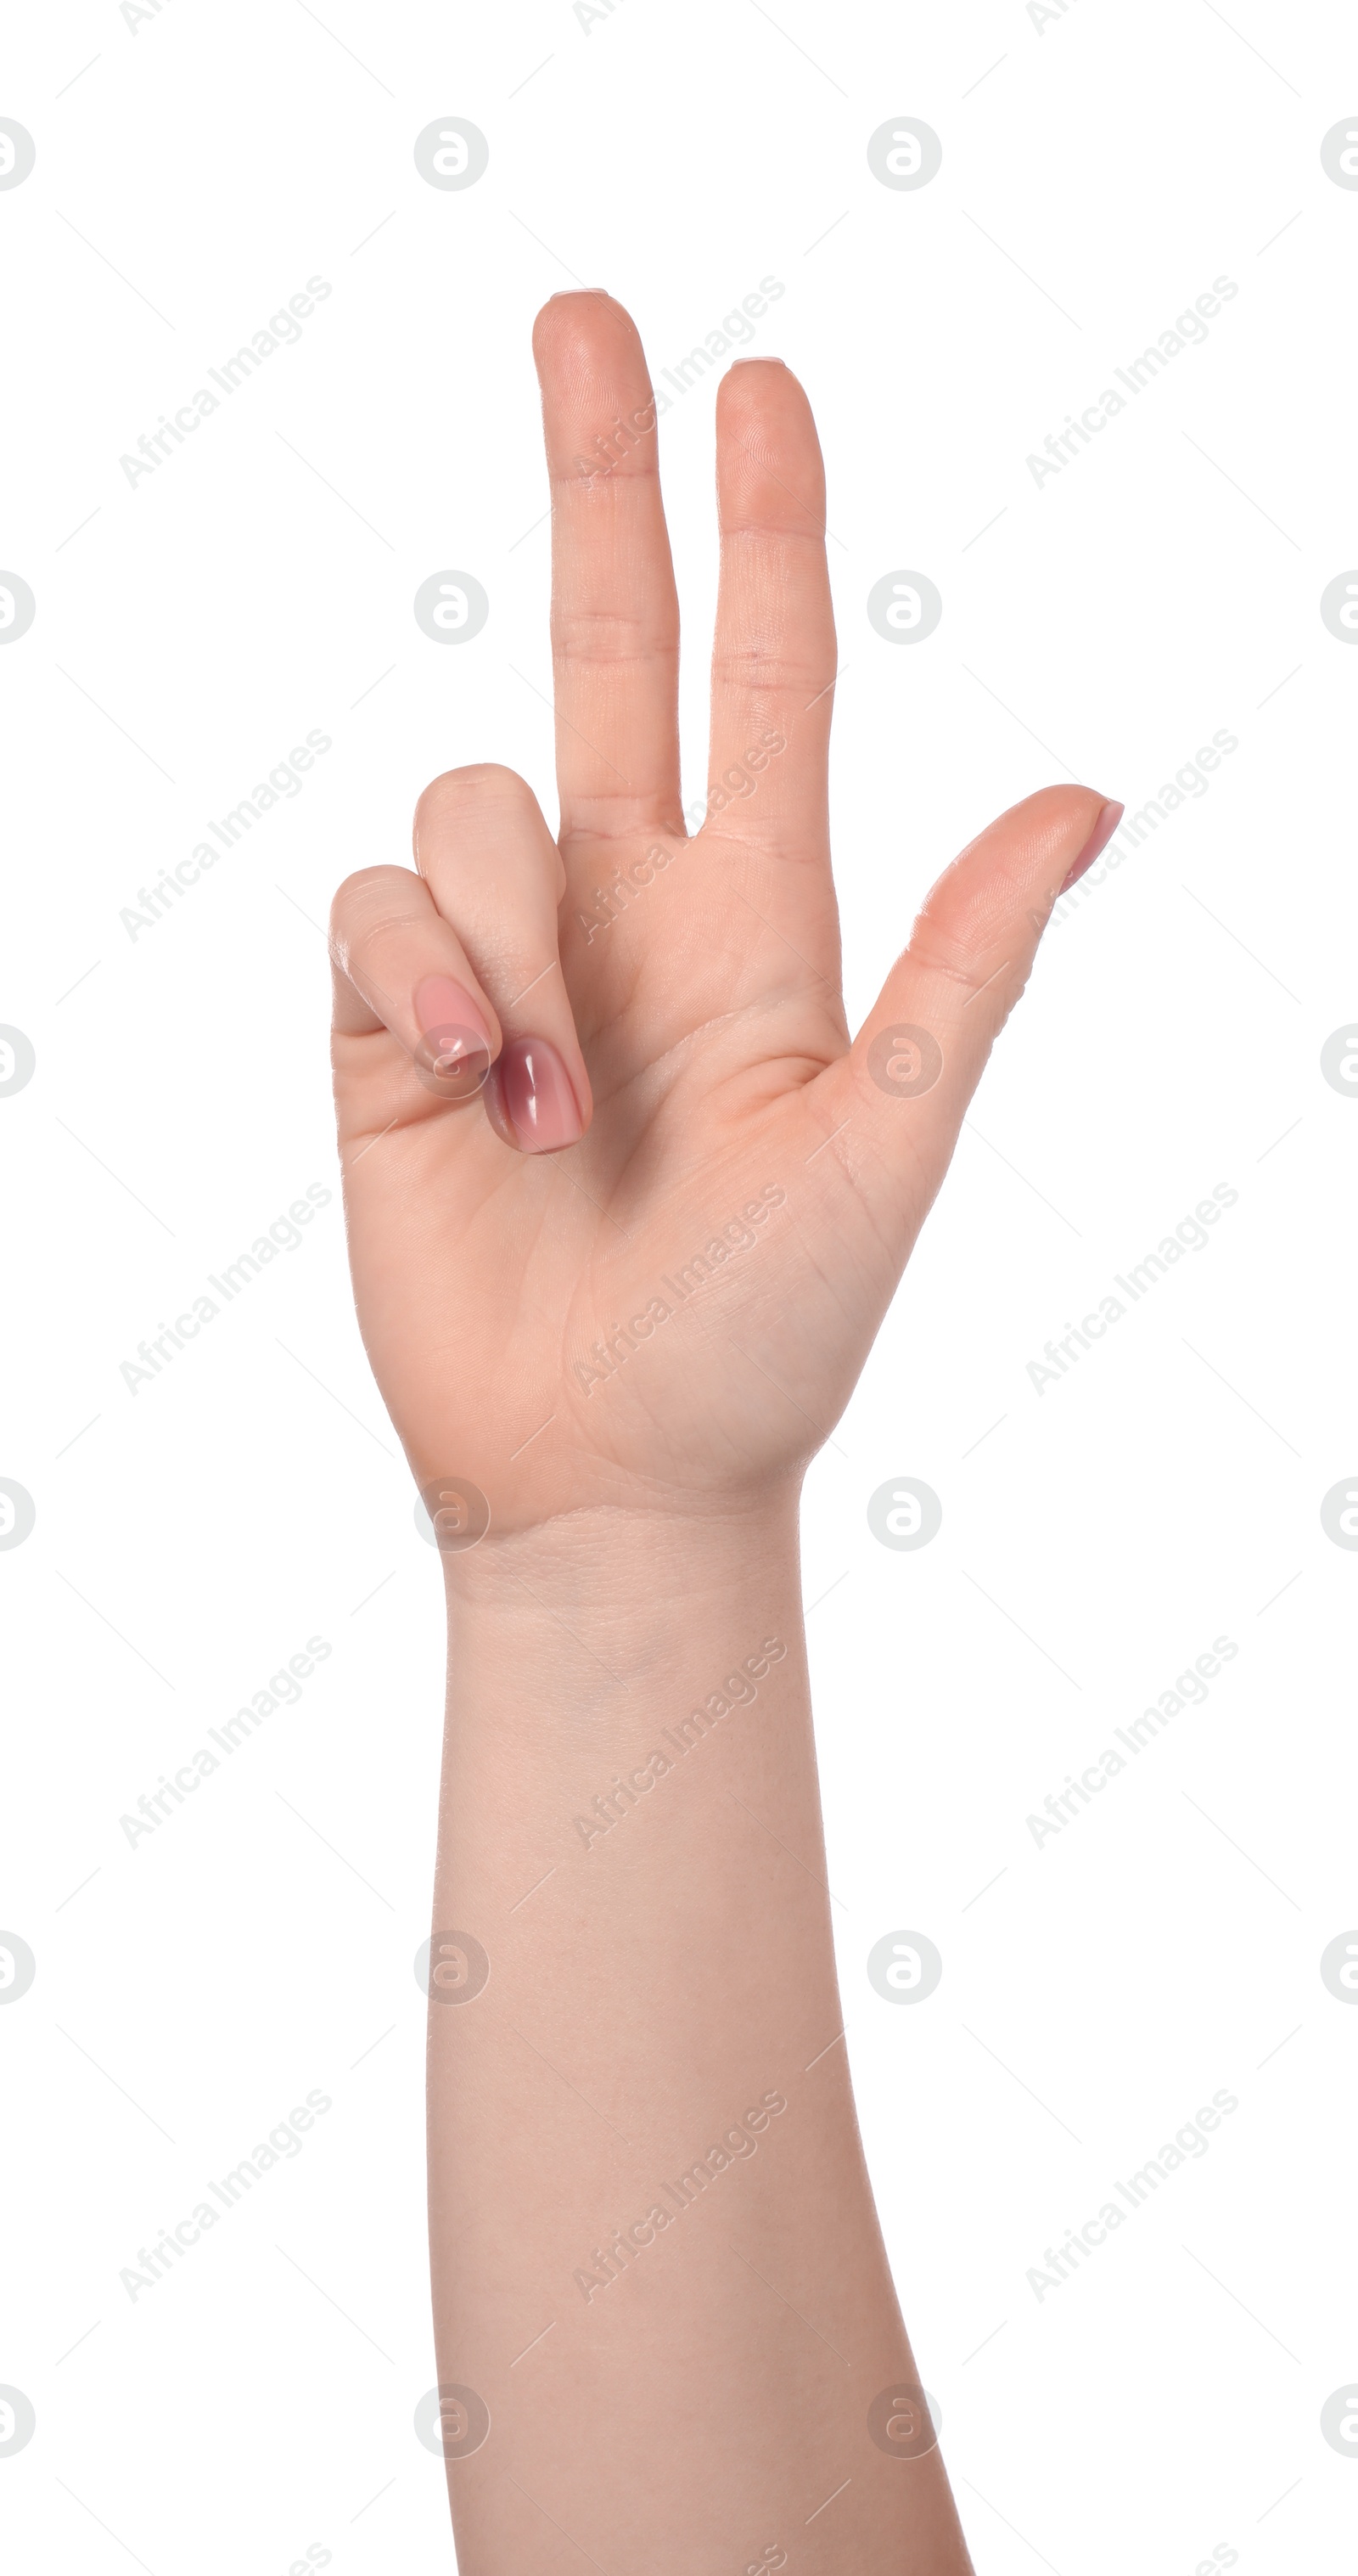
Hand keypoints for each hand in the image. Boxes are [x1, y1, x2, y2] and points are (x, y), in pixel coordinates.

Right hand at [329, 293, 1117, 1534]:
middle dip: (596, 478)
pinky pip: (373, 905)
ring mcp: (508, 960)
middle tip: (584, 315)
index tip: (752, 386)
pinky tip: (471, 1084)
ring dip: (508, 933)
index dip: (761, 533)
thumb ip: (967, 963)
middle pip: (602, 645)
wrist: (605, 1474)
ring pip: (469, 801)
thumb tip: (1093, 792)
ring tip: (553, 1101)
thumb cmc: (764, 1337)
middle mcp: (629, 909)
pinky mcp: (392, 1024)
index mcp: (762, 920)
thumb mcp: (887, 1144)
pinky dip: (424, 974)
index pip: (763, 682)